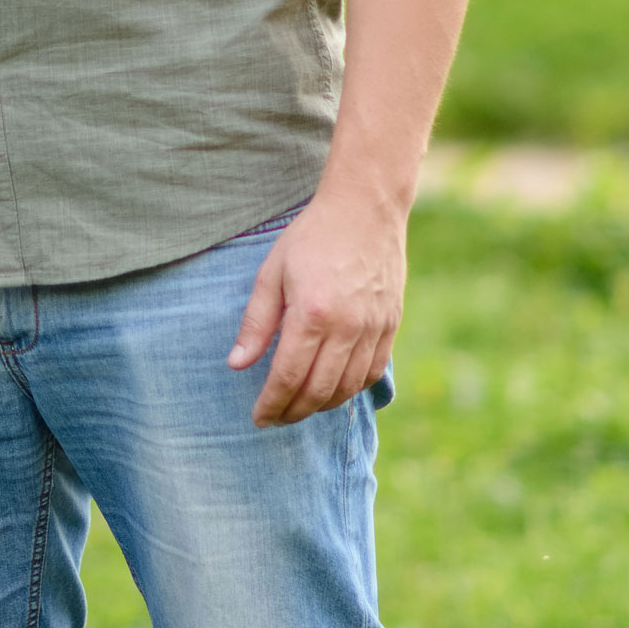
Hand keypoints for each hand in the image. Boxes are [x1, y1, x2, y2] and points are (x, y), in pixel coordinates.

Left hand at [227, 185, 405, 427]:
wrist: (365, 209)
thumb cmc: (311, 237)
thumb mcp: (271, 273)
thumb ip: (256, 323)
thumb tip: (237, 364)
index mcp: (312, 314)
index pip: (288, 377)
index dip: (271, 404)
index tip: (258, 418)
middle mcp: (347, 327)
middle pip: (318, 391)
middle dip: (293, 412)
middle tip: (276, 418)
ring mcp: (374, 328)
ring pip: (347, 388)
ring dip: (321, 406)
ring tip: (300, 407)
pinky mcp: (391, 324)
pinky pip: (372, 373)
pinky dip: (351, 390)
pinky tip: (333, 390)